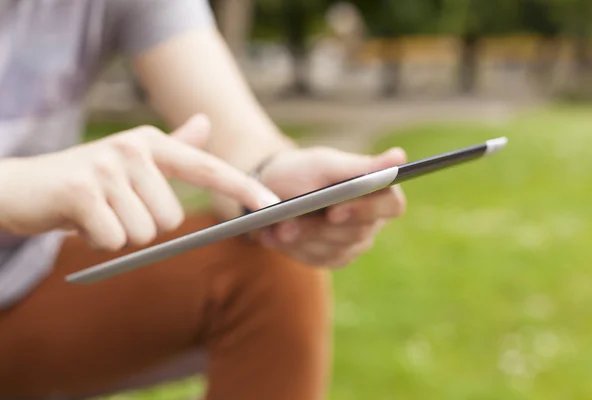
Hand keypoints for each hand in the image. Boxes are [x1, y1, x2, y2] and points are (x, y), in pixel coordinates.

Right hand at [0, 115, 278, 250]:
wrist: (24, 187)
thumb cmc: (87, 178)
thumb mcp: (132, 158)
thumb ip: (172, 147)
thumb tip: (205, 123)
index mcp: (151, 142)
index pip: (207, 167)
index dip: (242, 187)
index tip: (271, 204)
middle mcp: (133, 148)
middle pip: (171, 217)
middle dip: (143, 224)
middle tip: (114, 208)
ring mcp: (106, 167)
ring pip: (143, 232)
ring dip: (120, 233)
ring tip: (97, 212)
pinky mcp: (81, 191)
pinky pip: (114, 240)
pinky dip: (97, 241)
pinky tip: (80, 222)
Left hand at [255, 147, 406, 267]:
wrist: (273, 189)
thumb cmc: (305, 170)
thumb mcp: (327, 164)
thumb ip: (361, 166)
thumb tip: (399, 157)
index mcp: (380, 193)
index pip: (392, 206)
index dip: (365, 210)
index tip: (334, 210)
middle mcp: (371, 222)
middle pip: (356, 233)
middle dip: (319, 228)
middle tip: (287, 224)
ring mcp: (352, 244)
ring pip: (332, 249)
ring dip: (301, 238)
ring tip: (274, 228)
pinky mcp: (331, 258)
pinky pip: (314, 259)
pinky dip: (291, 248)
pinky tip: (271, 236)